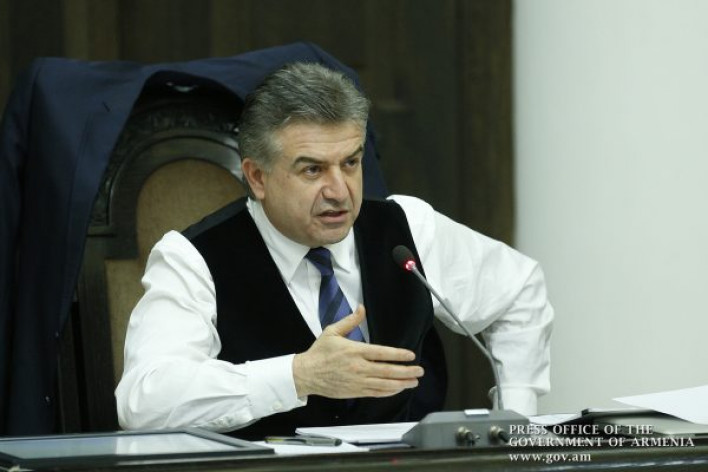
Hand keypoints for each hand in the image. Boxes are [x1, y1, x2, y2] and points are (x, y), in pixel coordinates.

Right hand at [292, 305, 423, 398]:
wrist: (306, 374)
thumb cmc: (319, 352)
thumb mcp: (332, 331)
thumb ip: (350, 321)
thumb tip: (361, 308)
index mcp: (355, 351)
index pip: (382, 353)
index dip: (398, 354)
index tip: (410, 355)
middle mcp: (359, 367)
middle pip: (388, 370)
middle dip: (406, 371)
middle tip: (419, 370)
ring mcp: (358, 381)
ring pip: (384, 384)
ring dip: (401, 383)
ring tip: (414, 382)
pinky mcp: (355, 391)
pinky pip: (376, 393)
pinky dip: (388, 392)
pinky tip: (397, 389)